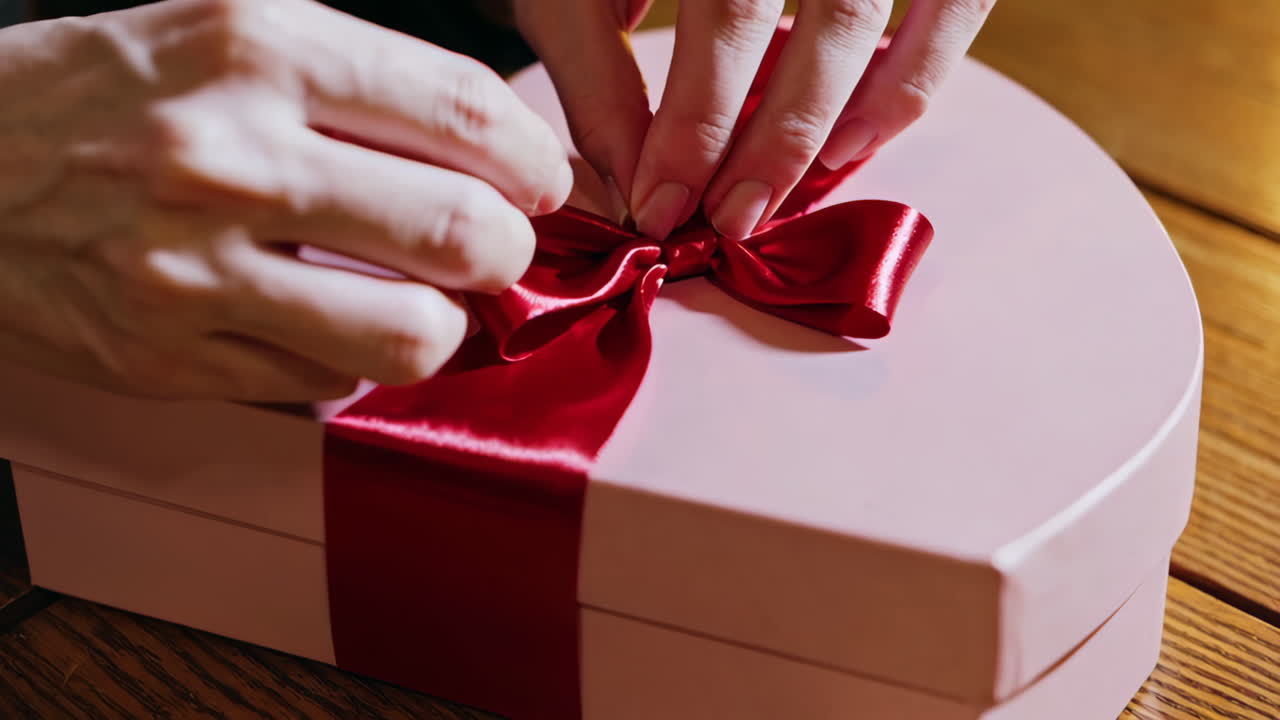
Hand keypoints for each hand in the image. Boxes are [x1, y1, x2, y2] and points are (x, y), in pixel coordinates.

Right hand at [0, 0, 571, 401]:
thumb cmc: (113, 92)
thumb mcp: (234, 30)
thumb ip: (369, 83)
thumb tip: (504, 155)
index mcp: (260, 46)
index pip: (469, 110)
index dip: (538, 162)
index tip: (543, 184)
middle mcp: (231, 155)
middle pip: (465, 232)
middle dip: (509, 250)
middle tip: (492, 248)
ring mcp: (194, 267)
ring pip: (411, 334)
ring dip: (443, 325)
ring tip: (419, 300)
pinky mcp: (167, 356)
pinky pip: (326, 384)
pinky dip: (353, 361)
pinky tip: (330, 323)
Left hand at [516, 0, 993, 239]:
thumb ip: (597, 66)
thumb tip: (632, 181)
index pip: (726, 11)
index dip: (695, 122)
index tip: (660, 205)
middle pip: (809, 15)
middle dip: (763, 139)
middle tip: (725, 221)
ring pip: (865, 19)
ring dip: (827, 122)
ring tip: (774, 198)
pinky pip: (956, 4)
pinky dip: (912, 78)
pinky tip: (854, 144)